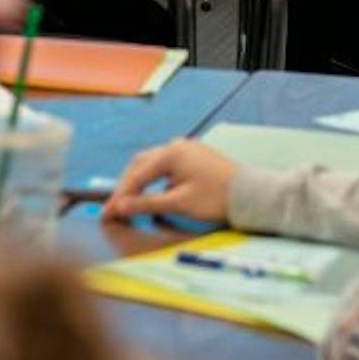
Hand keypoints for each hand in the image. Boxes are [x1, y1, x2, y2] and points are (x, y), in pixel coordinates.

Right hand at [106, 140, 239, 223]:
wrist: (251, 194)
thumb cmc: (216, 198)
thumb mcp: (179, 203)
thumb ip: (146, 203)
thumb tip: (120, 206)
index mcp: (171, 153)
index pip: (136, 175)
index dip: (120, 196)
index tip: (107, 214)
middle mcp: (176, 146)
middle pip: (140, 164)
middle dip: (126, 186)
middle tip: (115, 208)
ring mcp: (186, 150)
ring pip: (153, 163)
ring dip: (139, 181)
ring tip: (129, 202)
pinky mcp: (195, 157)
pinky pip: (166, 166)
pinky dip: (154, 179)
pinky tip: (152, 193)